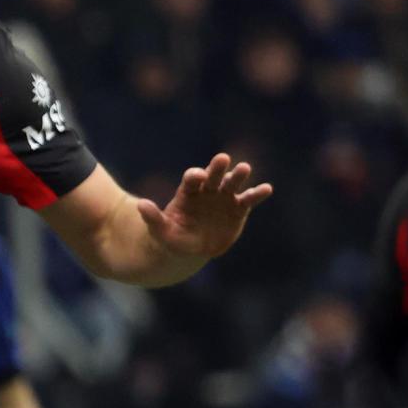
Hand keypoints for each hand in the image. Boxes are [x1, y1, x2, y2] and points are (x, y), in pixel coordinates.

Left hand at [137, 153, 271, 262]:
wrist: (190, 249)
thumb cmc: (172, 237)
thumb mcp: (160, 231)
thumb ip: (152, 218)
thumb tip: (141, 205)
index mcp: (188, 192)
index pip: (191, 179)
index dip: (194, 175)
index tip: (197, 176)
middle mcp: (207, 190)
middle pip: (213, 175)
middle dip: (217, 167)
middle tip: (223, 158)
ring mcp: (224, 198)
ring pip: (232, 183)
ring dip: (238, 176)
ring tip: (244, 168)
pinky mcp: (238, 208)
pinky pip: (249, 199)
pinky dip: (257, 193)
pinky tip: (266, 189)